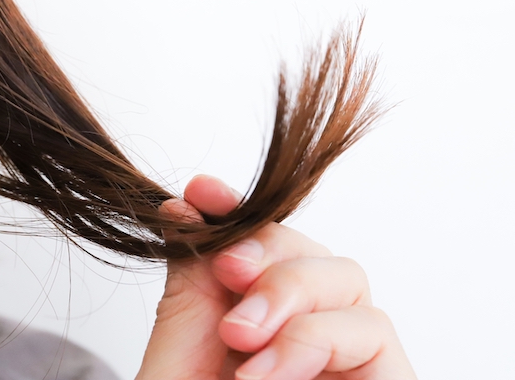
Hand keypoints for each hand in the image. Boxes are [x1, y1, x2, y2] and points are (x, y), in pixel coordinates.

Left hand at [136, 175, 416, 379]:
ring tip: (242, 343)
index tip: (200, 195)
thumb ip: (190, 280)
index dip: (238, 210)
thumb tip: (182, 206)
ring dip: (290, 299)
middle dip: (269, 253)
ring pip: (351, 281)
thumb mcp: (180, 348)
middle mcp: (304, 331)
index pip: (265, 244)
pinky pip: (375, 333)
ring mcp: (344, 359)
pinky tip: (265, 372)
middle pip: (315, 250)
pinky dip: (317, 340)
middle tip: (223, 274)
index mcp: (257, 315)